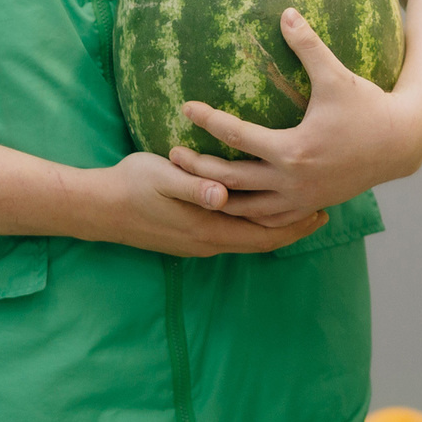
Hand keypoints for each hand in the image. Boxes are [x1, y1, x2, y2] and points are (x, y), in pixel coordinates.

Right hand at [77, 152, 326, 257]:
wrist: (98, 208)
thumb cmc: (131, 186)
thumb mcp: (163, 178)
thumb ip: (194, 186)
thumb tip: (222, 195)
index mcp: (208, 230)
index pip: (263, 235)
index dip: (295, 226)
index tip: (322, 210)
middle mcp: (208, 243)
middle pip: (262, 241)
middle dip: (293, 229)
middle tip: (323, 212)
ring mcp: (198, 243)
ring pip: (247, 240)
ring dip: (275, 227)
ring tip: (298, 210)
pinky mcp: (189, 237)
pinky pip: (233, 235)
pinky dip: (254, 225)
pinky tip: (258, 210)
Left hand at [168, 7, 421, 224]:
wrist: (400, 144)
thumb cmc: (367, 106)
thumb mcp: (337, 75)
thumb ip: (308, 45)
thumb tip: (285, 11)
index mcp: (293, 151)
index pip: (238, 136)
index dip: (208, 119)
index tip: (185, 106)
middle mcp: (292, 181)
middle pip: (230, 181)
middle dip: (197, 169)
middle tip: (171, 154)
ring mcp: (301, 199)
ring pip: (246, 210)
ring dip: (216, 199)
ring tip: (189, 184)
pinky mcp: (310, 206)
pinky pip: (269, 221)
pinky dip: (247, 216)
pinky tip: (230, 204)